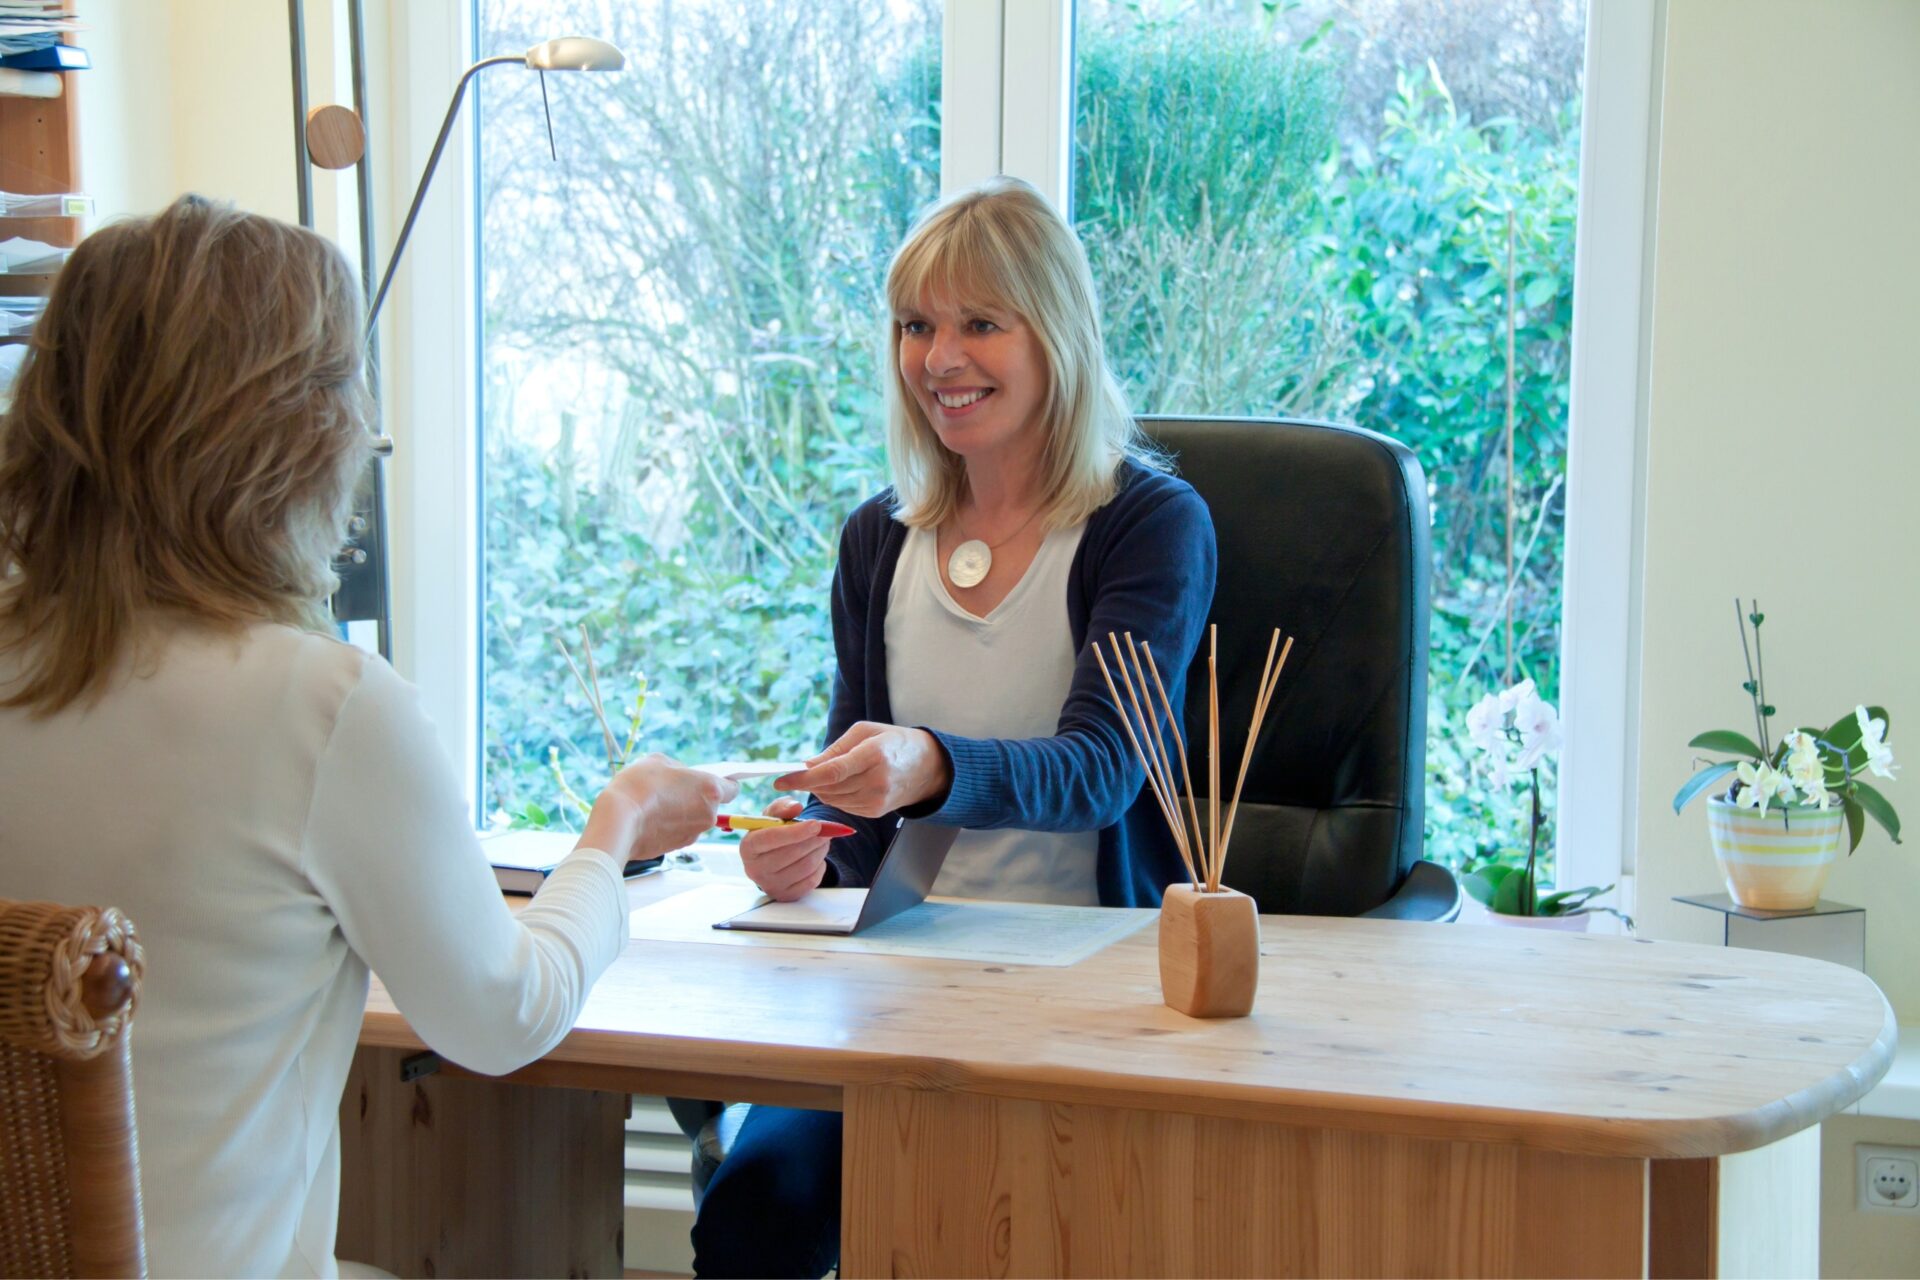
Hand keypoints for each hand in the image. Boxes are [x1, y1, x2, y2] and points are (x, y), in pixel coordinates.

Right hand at [579, 754, 738, 863]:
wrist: (618, 822)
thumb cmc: (639, 787)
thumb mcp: (658, 761)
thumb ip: (679, 768)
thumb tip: (682, 776)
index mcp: (710, 789)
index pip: (733, 789)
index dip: (723, 784)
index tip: (710, 781)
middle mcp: (708, 814)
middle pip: (710, 804)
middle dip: (695, 797)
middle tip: (672, 789)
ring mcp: (694, 833)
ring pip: (694, 818)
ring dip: (681, 811)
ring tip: (656, 803)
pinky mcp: (678, 846)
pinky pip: (680, 831)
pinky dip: (670, 825)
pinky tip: (651, 817)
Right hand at [739, 797, 832, 900]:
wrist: (772, 858)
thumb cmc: (772, 833)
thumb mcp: (772, 816)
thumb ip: (783, 807)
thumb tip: (796, 807)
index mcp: (748, 847)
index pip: (770, 839)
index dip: (795, 831)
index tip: (816, 824)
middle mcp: (755, 869)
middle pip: (791, 854)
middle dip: (814, 840)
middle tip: (825, 830)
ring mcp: (770, 885)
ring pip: (804, 867)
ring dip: (820, 851)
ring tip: (823, 841)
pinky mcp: (786, 895)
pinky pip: (811, 881)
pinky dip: (820, 867)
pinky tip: (817, 857)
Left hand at [774, 721, 950, 818]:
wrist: (927, 767)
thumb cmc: (892, 741)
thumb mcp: (865, 732)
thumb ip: (834, 750)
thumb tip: (806, 766)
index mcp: (874, 754)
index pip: (831, 772)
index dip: (803, 778)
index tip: (779, 779)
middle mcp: (877, 781)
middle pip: (828, 788)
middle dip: (808, 782)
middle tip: (795, 774)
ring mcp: (877, 801)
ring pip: (832, 799)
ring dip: (821, 789)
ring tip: (825, 775)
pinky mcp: (875, 812)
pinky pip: (842, 806)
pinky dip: (834, 796)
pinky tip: (842, 785)